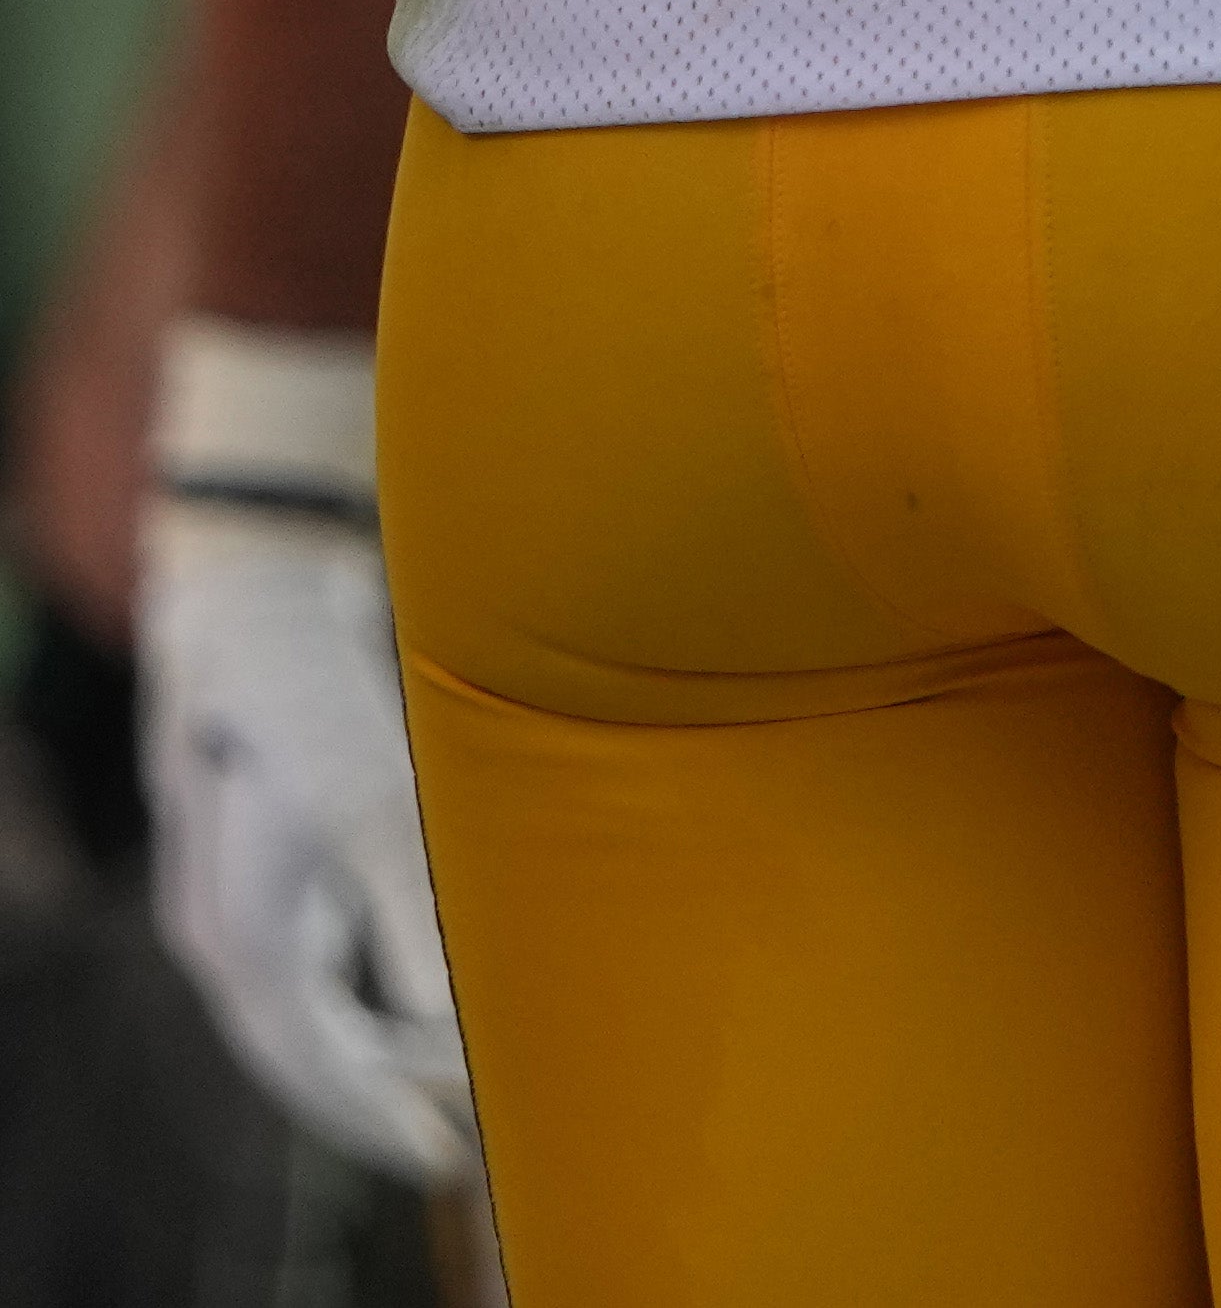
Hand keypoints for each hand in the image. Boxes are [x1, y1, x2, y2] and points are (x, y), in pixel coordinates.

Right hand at [143, 489, 475, 1182]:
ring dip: (389, 1045)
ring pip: (319, 1005)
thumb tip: (445, 1019)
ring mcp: (252, 891)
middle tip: (470, 1139)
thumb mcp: (363, 793)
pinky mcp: (284, 853)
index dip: (372, 1116)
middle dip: (383, 1097)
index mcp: (238, 932)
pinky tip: (440, 994)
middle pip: (308, 1047)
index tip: (447, 1156)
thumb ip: (406, 903)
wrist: (262, 582)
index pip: (307, 1060)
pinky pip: (327, 957)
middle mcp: (231, 927)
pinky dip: (382, 987)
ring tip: (472, 1076)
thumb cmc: (309, 685)